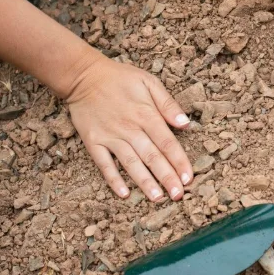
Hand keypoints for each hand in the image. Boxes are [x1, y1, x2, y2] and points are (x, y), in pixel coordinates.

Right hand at [66, 57, 192, 201]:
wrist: (84, 76)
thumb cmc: (120, 78)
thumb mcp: (149, 82)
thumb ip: (167, 104)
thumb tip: (185, 124)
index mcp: (146, 114)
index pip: (167, 142)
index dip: (179, 161)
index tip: (189, 178)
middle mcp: (129, 128)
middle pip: (152, 156)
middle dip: (167, 177)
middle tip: (179, 196)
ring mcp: (110, 137)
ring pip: (131, 163)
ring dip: (145, 182)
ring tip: (157, 198)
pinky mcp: (93, 142)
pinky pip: (104, 164)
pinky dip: (113, 179)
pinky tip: (124, 194)